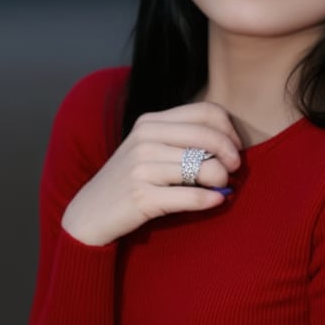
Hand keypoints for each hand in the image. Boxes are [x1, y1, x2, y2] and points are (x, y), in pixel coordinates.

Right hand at [61, 101, 242, 244]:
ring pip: (204, 168)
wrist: (90, 212)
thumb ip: (180, 139)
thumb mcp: (148, 149)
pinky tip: (215, 201)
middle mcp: (145, 140)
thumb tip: (229, 143)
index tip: (234, 149)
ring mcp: (142, 167)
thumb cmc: (129, 180)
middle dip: (231, 155)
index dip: (229, 130)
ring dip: (221, 180)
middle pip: (209, 137)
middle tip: (234, 170)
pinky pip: (192, 196)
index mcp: (150, 122)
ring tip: (220, 188)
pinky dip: (210, 200)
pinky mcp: (142, 196)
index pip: (206, 111)